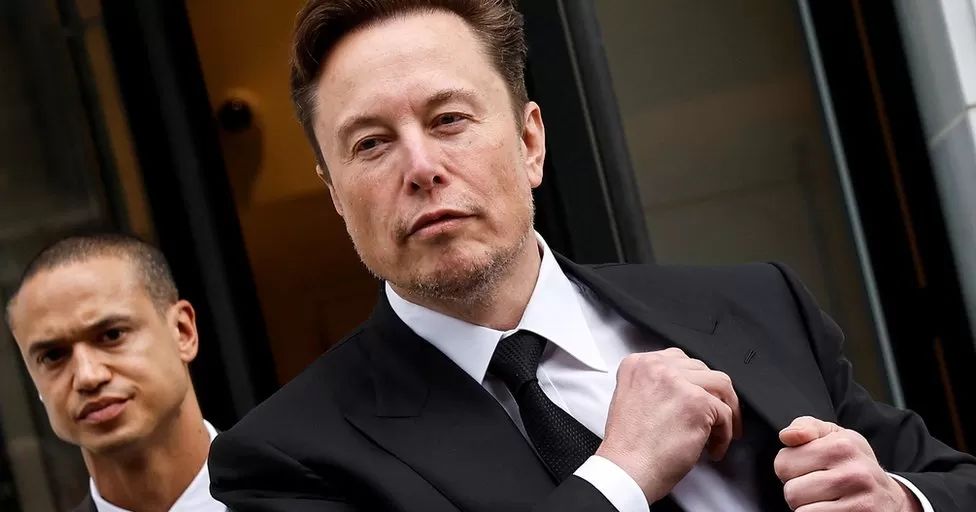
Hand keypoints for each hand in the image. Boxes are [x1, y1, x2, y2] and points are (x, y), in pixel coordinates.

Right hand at [595, 347, 741, 502]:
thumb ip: (654, 386)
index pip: (679, 360)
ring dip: (727, 410)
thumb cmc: (627, 446)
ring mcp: (679, 383)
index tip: (700, 395)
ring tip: (724, 429)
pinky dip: (725, 434)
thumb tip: (686, 390)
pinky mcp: (697, 403)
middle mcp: (657, 367)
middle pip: (702, 369)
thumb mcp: (630, 399)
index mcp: (638, 364)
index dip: (694, 381)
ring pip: (721, 384)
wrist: (626, 470)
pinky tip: (713, 447)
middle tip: (716, 416)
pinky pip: (725, 413)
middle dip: (713, 395)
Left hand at [774, 416, 921, 510]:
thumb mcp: (833, 436)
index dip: (790, 469)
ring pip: (802, 511)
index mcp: (841, 446)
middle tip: (818, 488)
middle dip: (799, 492)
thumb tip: (787, 436)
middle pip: (792, 492)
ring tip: (826, 500)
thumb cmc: (851, 462)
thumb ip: (805, 427)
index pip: (783, 463)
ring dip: (808, 508)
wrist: (888, 496)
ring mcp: (861, 502)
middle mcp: (854, 473)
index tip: (808, 469)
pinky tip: (835, 510)